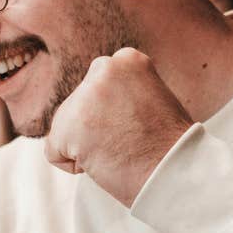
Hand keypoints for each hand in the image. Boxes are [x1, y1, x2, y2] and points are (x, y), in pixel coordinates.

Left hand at [43, 47, 192, 206]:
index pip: (99, 92)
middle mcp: (103, 68)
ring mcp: (83, 96)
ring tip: (122, 151)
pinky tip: (106, 162)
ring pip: (67, 130)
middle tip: (131, 142)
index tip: (141, 128)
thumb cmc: (170, 148)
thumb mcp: (150, 100)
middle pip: (79, 108)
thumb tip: (97, 108)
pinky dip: (75, 167)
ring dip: (89, 148)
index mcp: (127, 59)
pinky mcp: (66, 126)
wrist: (177, 173)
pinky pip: (55, 153)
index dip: (117, 118)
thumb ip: (121, 95)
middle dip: (98, 130)